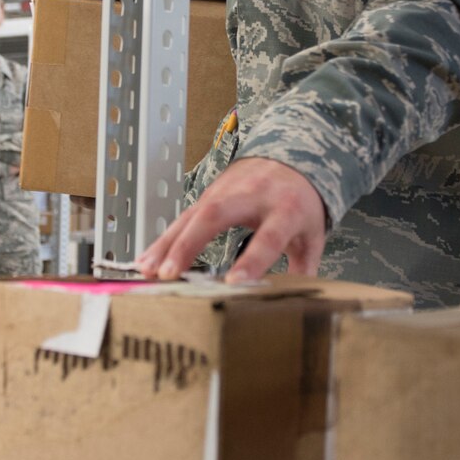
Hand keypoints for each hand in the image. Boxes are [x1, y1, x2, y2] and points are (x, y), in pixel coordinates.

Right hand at [136, 158, 327, 281]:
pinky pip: (183, 216)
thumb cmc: (299, 202)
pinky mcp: (209, 194)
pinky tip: (147, 259)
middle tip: (171, 273)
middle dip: (190, 244)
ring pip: (192, 214)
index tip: (234, 282)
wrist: (291, 156)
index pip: (269, 235)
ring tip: (148, 270)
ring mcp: (226, 191)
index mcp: (286, 208)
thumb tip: (297, 303)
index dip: (252, 259)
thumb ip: (304, 269)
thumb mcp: (312, 235)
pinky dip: (163, 239)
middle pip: (217, 215)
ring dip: (167, 243)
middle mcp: (252, 196)